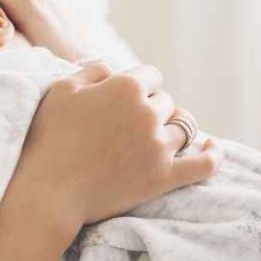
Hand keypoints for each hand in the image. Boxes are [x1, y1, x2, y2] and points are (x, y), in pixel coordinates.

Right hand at [11, 62, 222, 233]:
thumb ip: (92, 71)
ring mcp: (159, 146)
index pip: (151, 76)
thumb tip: (113, 69)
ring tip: (158, 137)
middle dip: (152, 109)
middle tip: (131, 125)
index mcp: (126, 87)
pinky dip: (212, 154)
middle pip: (166, 102)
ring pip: (183, 128)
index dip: (139, 86)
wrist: (49, 191)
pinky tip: (211, 148)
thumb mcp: (62, 90)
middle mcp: (148, 113)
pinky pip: (204, 164)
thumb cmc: (49, 138)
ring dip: (171, 130)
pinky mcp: (165, 177)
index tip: (126, 99)